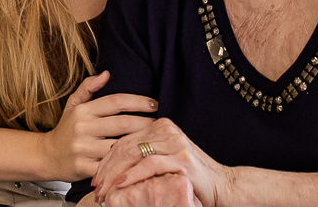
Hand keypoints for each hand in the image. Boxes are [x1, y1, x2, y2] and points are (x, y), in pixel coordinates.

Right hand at [41, 71, 158, 180]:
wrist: (47, 156)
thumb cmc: (66, 129)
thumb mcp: (73, 105)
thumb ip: (88, 87)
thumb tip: (106, 73)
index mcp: (83, 111)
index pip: (115, 102)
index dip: (138, 101)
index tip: (154, 104)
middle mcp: (82, 128)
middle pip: (121, 124)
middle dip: (145, 123)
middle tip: (160, 124)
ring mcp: (83, 149)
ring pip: (118, 146)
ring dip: (138, 144)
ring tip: (154, 141)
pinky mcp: (83, 168)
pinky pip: (110, 165)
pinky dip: (125, 163)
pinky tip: (138, 160)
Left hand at [93, 118, 228, 206]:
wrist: (222, 185)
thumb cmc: (190, 177)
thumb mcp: (165, 162)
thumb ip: (144, 157)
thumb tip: (113, 167)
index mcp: (160, 126)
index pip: (124, 139)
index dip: (106, 159)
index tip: (95, 177)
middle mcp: (167, 129)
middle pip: (125, 146)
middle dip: (106, 168)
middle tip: (95, 187)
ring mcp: (175, 142)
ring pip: (133, 154)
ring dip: (114, 175)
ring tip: (103, 190)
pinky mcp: (181, 158)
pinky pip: (149, 165)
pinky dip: (131, 176)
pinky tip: (119, 186)